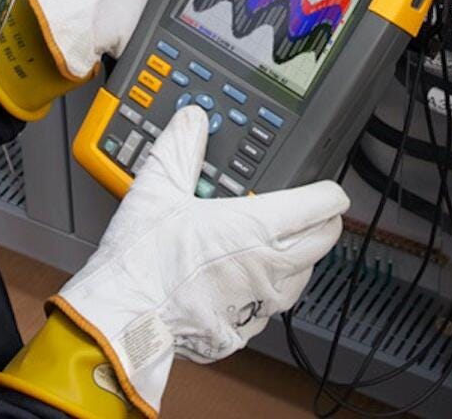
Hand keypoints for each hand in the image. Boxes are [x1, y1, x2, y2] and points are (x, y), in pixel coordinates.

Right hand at [52, 107, 348, 416]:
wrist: (122, 319)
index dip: (329, 192)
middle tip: (314, 211)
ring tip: (283, 241)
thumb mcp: (157, 189)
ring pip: (305, 275)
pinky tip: (250, 278)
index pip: (321, 206)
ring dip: (301, 256)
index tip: (328, 188)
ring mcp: (259, 304)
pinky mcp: (243, 329)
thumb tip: (192, 121)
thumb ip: (180, 147)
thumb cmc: (141, 263)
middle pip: (326, 241)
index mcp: (255, 230)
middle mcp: (268, 268)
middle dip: (325, 222)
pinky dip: (271, 288)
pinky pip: (274, 306)